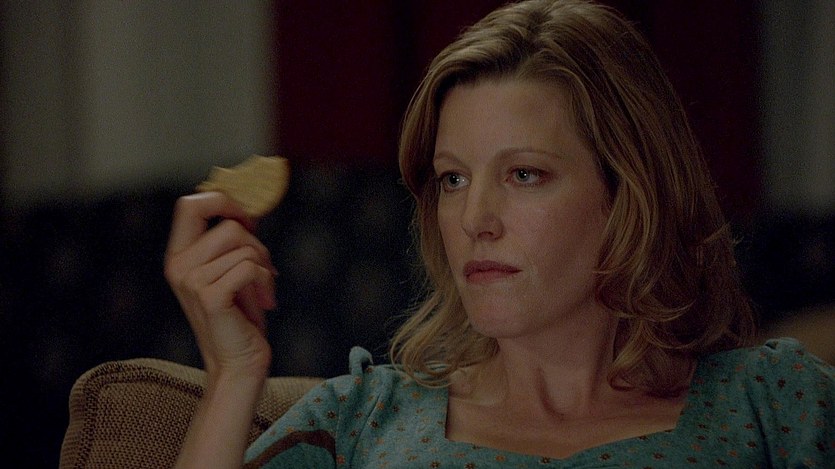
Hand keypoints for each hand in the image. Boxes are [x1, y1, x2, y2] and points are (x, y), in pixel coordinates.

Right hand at [164, 192, 275, 380]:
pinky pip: (250, 267)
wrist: (237, 364)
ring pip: (245, 247)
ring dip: (265, 268)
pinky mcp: (210, 297)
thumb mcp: (230, 271)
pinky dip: (267, 282)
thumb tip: (249, 208)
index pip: (190, 204)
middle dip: (257, 244)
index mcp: (179, 256)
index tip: (247, 220)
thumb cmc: (239, 318)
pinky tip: (266, 301)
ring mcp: (192, 281)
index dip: (224, 202)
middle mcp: (179, 265)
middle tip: (264, 268)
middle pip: (229, 225)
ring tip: (263, 290)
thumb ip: (231, 242)